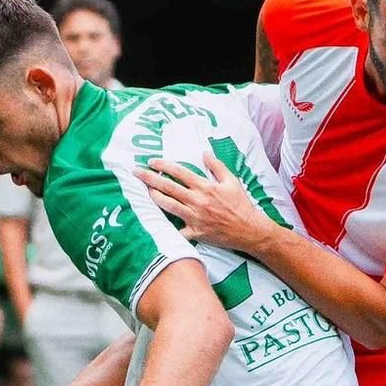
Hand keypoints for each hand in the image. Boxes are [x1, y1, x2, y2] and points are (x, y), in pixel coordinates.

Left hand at [139, 153, 272, 255]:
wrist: (248, 230)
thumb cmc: (241, 205)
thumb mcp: (232, 181)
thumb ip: (217, 166)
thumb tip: (204, 153)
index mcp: (205, 187)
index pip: (179, 172)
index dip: (163, 165)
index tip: (152, 161)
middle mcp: (197, 201)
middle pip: (168, 187)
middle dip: (150, 178)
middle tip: (136, 172)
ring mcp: (195, 217)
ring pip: (168, 206)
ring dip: (154, 197)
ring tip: (145, 191)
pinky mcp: (195, 233)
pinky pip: (178, 231)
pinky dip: (168, 228)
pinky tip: (157, 222)